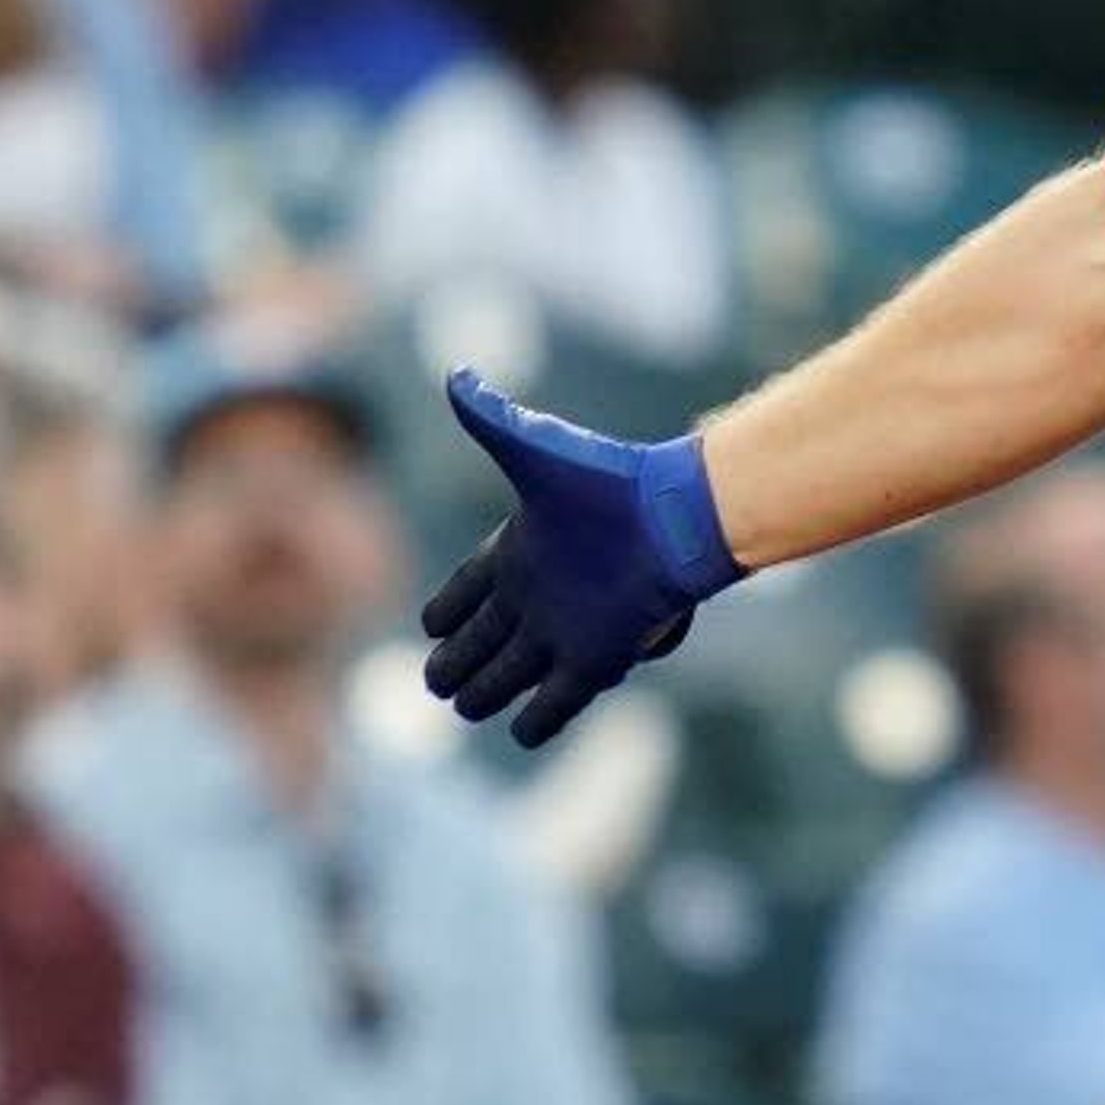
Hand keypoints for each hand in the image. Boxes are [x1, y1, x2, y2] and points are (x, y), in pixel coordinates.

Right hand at [420, 369, 740, 747]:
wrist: (676, 516)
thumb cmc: (607, 479)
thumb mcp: (535, 446)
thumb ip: (491, 416)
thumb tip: (454, 375)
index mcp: (520, 549)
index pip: (469, 586)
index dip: (447, 607)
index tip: (429, 622)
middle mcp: (539, 595)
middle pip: (485, 637)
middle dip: (457, 659)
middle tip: (436, 681)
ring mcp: (565, 630)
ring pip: (512, 672)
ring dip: (488, 690)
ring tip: (466, 705)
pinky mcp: (597, 658)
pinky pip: (559, 699)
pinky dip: (539, 716)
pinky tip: (520, 730)